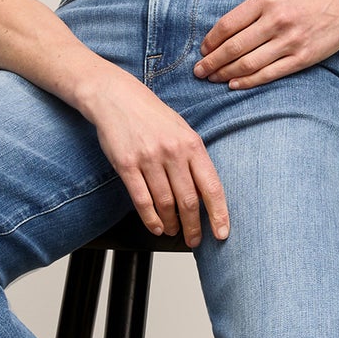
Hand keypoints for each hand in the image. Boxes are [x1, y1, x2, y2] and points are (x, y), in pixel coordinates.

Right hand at [83, 71, 229, 245]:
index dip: (219, 214)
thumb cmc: (151, 115)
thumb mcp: (182, 130)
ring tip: (174, 231)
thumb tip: (205, 193)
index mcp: (192, 144)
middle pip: (189, 200)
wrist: (116, 97)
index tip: (221, 233)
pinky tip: (156, 226)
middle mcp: (173, 152)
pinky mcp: (126, 165)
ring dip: (172, 223)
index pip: (211, 187)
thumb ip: (194, 159)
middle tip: (195, 240)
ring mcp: (149, 159)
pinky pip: (142, 199)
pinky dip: (150, 219)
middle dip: (194, 226)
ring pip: (165, 203)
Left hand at [195, 0, 338, 88]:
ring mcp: (288, 41)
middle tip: (199, 71)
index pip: (229, 24)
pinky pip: (268, 73)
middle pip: (234, 47)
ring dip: (226, 73)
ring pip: (248, 63)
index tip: (203, 50)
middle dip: (212, 62)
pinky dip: (248, 81)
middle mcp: (275, 21)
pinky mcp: (300, 58)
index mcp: (266, 1)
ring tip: (212, 79)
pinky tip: (234, 84)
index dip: (211, 40)